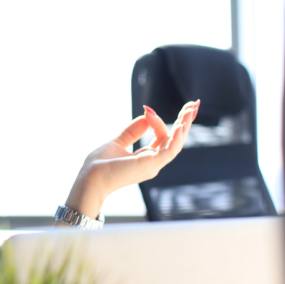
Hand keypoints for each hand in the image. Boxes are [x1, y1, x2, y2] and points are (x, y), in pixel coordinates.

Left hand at [65, 100, 199, 217]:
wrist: (90, 179)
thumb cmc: (100, 165)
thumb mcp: (117, 142)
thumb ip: (132, 131)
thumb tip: (146, 115)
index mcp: (146, 158)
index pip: (161, 137)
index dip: (158, 122)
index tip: (148, 109)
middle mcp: (153, 163)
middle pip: (174, 140)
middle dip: (185, 122)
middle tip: (194, 104)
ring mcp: (153, 165)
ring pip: (175, 144)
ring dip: (184, 126)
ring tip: (190, 109)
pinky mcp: (151, 165)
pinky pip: (169, 150)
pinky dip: (176, 138)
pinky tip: (180, 125)